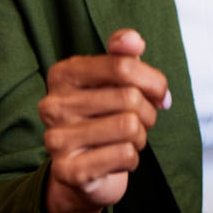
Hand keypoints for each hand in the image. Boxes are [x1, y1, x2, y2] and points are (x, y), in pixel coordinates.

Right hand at [38, 29, 169, 212]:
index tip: (160, 94)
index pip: (123, 65)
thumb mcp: (114, 80)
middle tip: (141, 122)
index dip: (153, 81)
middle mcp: (53, 104)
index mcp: (63, 74)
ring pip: (130, 127)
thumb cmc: (104, 117)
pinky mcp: (68, 171)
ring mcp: (56, 139)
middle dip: (148, 112)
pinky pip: (125, 155)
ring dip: (140, 137)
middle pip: (130, 97)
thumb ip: (123, 54)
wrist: (84, 173)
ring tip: (127, 139)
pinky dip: (132, 158)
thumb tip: (133, 39)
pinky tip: (117, 159)